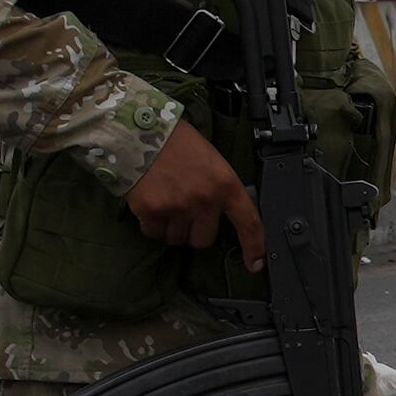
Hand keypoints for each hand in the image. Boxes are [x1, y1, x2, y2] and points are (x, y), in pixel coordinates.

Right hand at [122, 121, 265, 267]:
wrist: (140, 132)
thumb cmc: (177, 143)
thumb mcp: (212, 161)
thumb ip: (220, 188)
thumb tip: (223, 214)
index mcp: (225, 184)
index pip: (248, 222)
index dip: (254, 247)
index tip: (255, 264)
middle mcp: (204, 200)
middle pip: (204, 239)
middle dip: (195, 230)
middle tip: (186, 210)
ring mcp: (177, 207)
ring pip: (177, 239)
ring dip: (172, 228)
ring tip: (166, 202)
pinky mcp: (151, 211)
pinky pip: (154, 233)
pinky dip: (152, 224)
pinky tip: (151, 203)